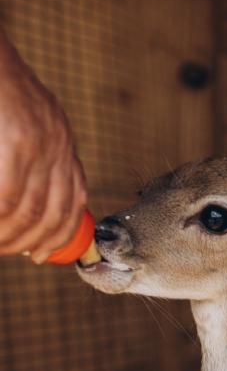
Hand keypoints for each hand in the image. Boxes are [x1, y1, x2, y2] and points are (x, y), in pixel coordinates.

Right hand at [0, 27, 88, 262]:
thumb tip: (20, 200)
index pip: (74, 198)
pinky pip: (8, 196)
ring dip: (11, 235)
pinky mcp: (16, 141)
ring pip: (29, 210)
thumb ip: (31, 152)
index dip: (61, 233)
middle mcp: (57, 143)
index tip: (42, 252)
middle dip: (33, 241)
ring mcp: (39, 143)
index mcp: (60, 138)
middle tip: (13, 251)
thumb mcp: (24, 118)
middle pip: (55, 212)